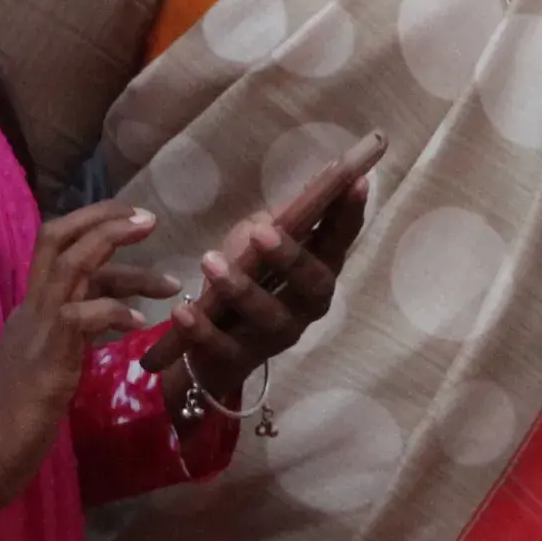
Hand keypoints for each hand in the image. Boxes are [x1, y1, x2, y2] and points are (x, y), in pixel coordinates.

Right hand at [0, 201, 175, 510]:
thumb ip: (70, 337)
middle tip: (151, 219)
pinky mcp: (46, 360)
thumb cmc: (10, 421)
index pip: (58, 250)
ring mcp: (36, 331)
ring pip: (71, 266)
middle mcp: (31, 310)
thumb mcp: (47, 365)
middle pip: (58, 239)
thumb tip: (101, 321)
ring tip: (169, 279)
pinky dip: (115, 312)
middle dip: (105, 221)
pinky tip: (142, 325)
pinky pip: (81, 316)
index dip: (94, 229)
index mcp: (31, 310)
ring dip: (120, 259)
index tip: (134, 224)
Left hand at [141, 163, 376, 395]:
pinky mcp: (240, 359)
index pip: (341, 240)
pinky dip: (202, 329)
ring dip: (240, 288)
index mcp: (319, 271)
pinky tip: (184, 310)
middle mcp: (308, 305)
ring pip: (267, 315)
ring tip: (210, 262)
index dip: (351, 213)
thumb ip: (279, 220)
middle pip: (312, 283)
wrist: (218, 349)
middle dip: (290, 257)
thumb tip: (311, 183)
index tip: (357, 181)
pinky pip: (222, 345)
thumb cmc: (249, 280)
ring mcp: (276, 335)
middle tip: (263, 233)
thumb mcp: (261, 243)